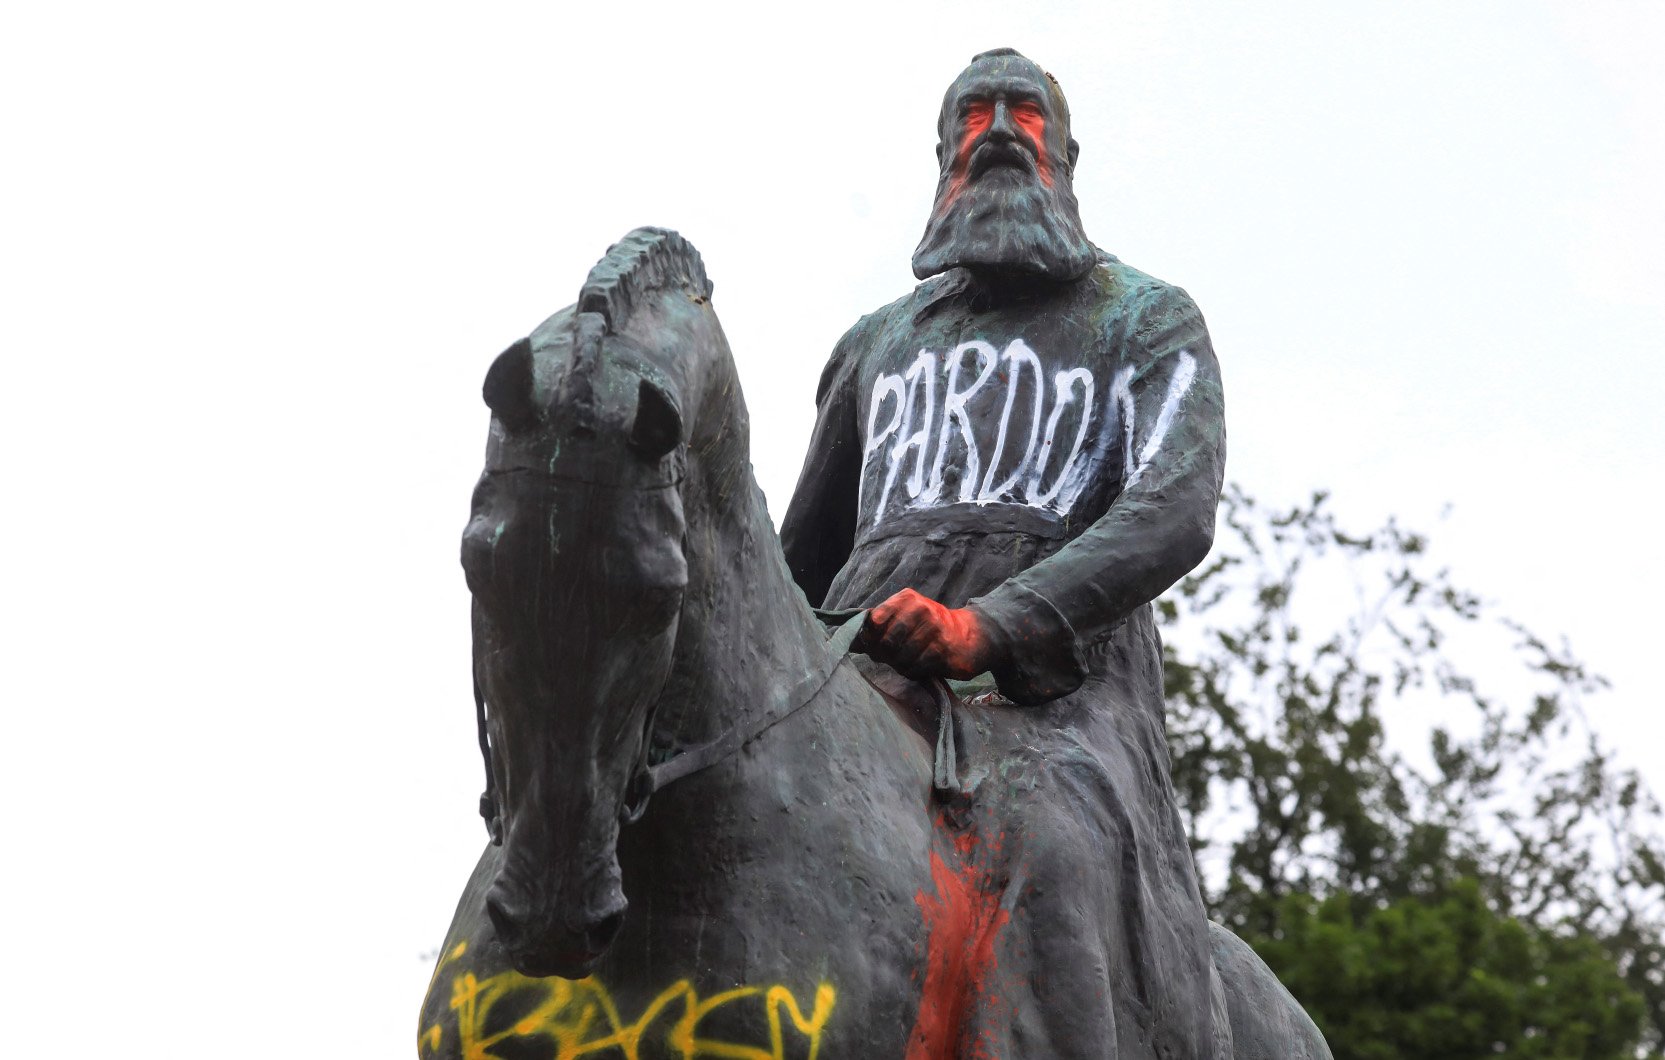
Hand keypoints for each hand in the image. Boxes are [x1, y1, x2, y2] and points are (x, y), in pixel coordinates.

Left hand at [858, 588, 994, 680]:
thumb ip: (878, 626)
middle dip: (885, 655)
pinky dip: (914, 670)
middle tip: (891, 657)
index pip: (874, 621)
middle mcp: (921, 609)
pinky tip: (920, 664)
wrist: (971, 635)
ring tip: (908, 660)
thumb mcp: (905, 617)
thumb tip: (849, 640)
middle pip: (886, 642)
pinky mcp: (944, 650)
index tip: (873, 645)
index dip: (869, 638)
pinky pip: (917, 667)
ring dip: (901, 664)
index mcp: (907, 598)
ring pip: (901, 657)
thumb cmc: (929, 627)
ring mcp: (935, 629)